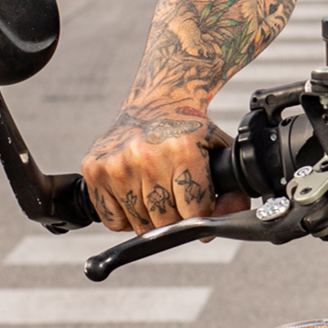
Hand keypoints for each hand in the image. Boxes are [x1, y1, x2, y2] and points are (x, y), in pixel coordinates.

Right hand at [81, 104, 249, 233]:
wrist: (155, 103)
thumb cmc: (188, 129)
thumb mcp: (219, 150)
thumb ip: (233, 187)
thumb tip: (228, 219)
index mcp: (183, 149)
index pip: (194, 210)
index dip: (201, 214)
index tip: (199, 205)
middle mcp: (147, 156)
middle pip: (165, 221)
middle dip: (177, 218)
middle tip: (177, 199)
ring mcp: (117, 165)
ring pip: (139, 224)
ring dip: (151, 219)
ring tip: (157, 193)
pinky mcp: (94, 170)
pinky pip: (112, 220)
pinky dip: (126, 218)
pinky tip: (136, 195)